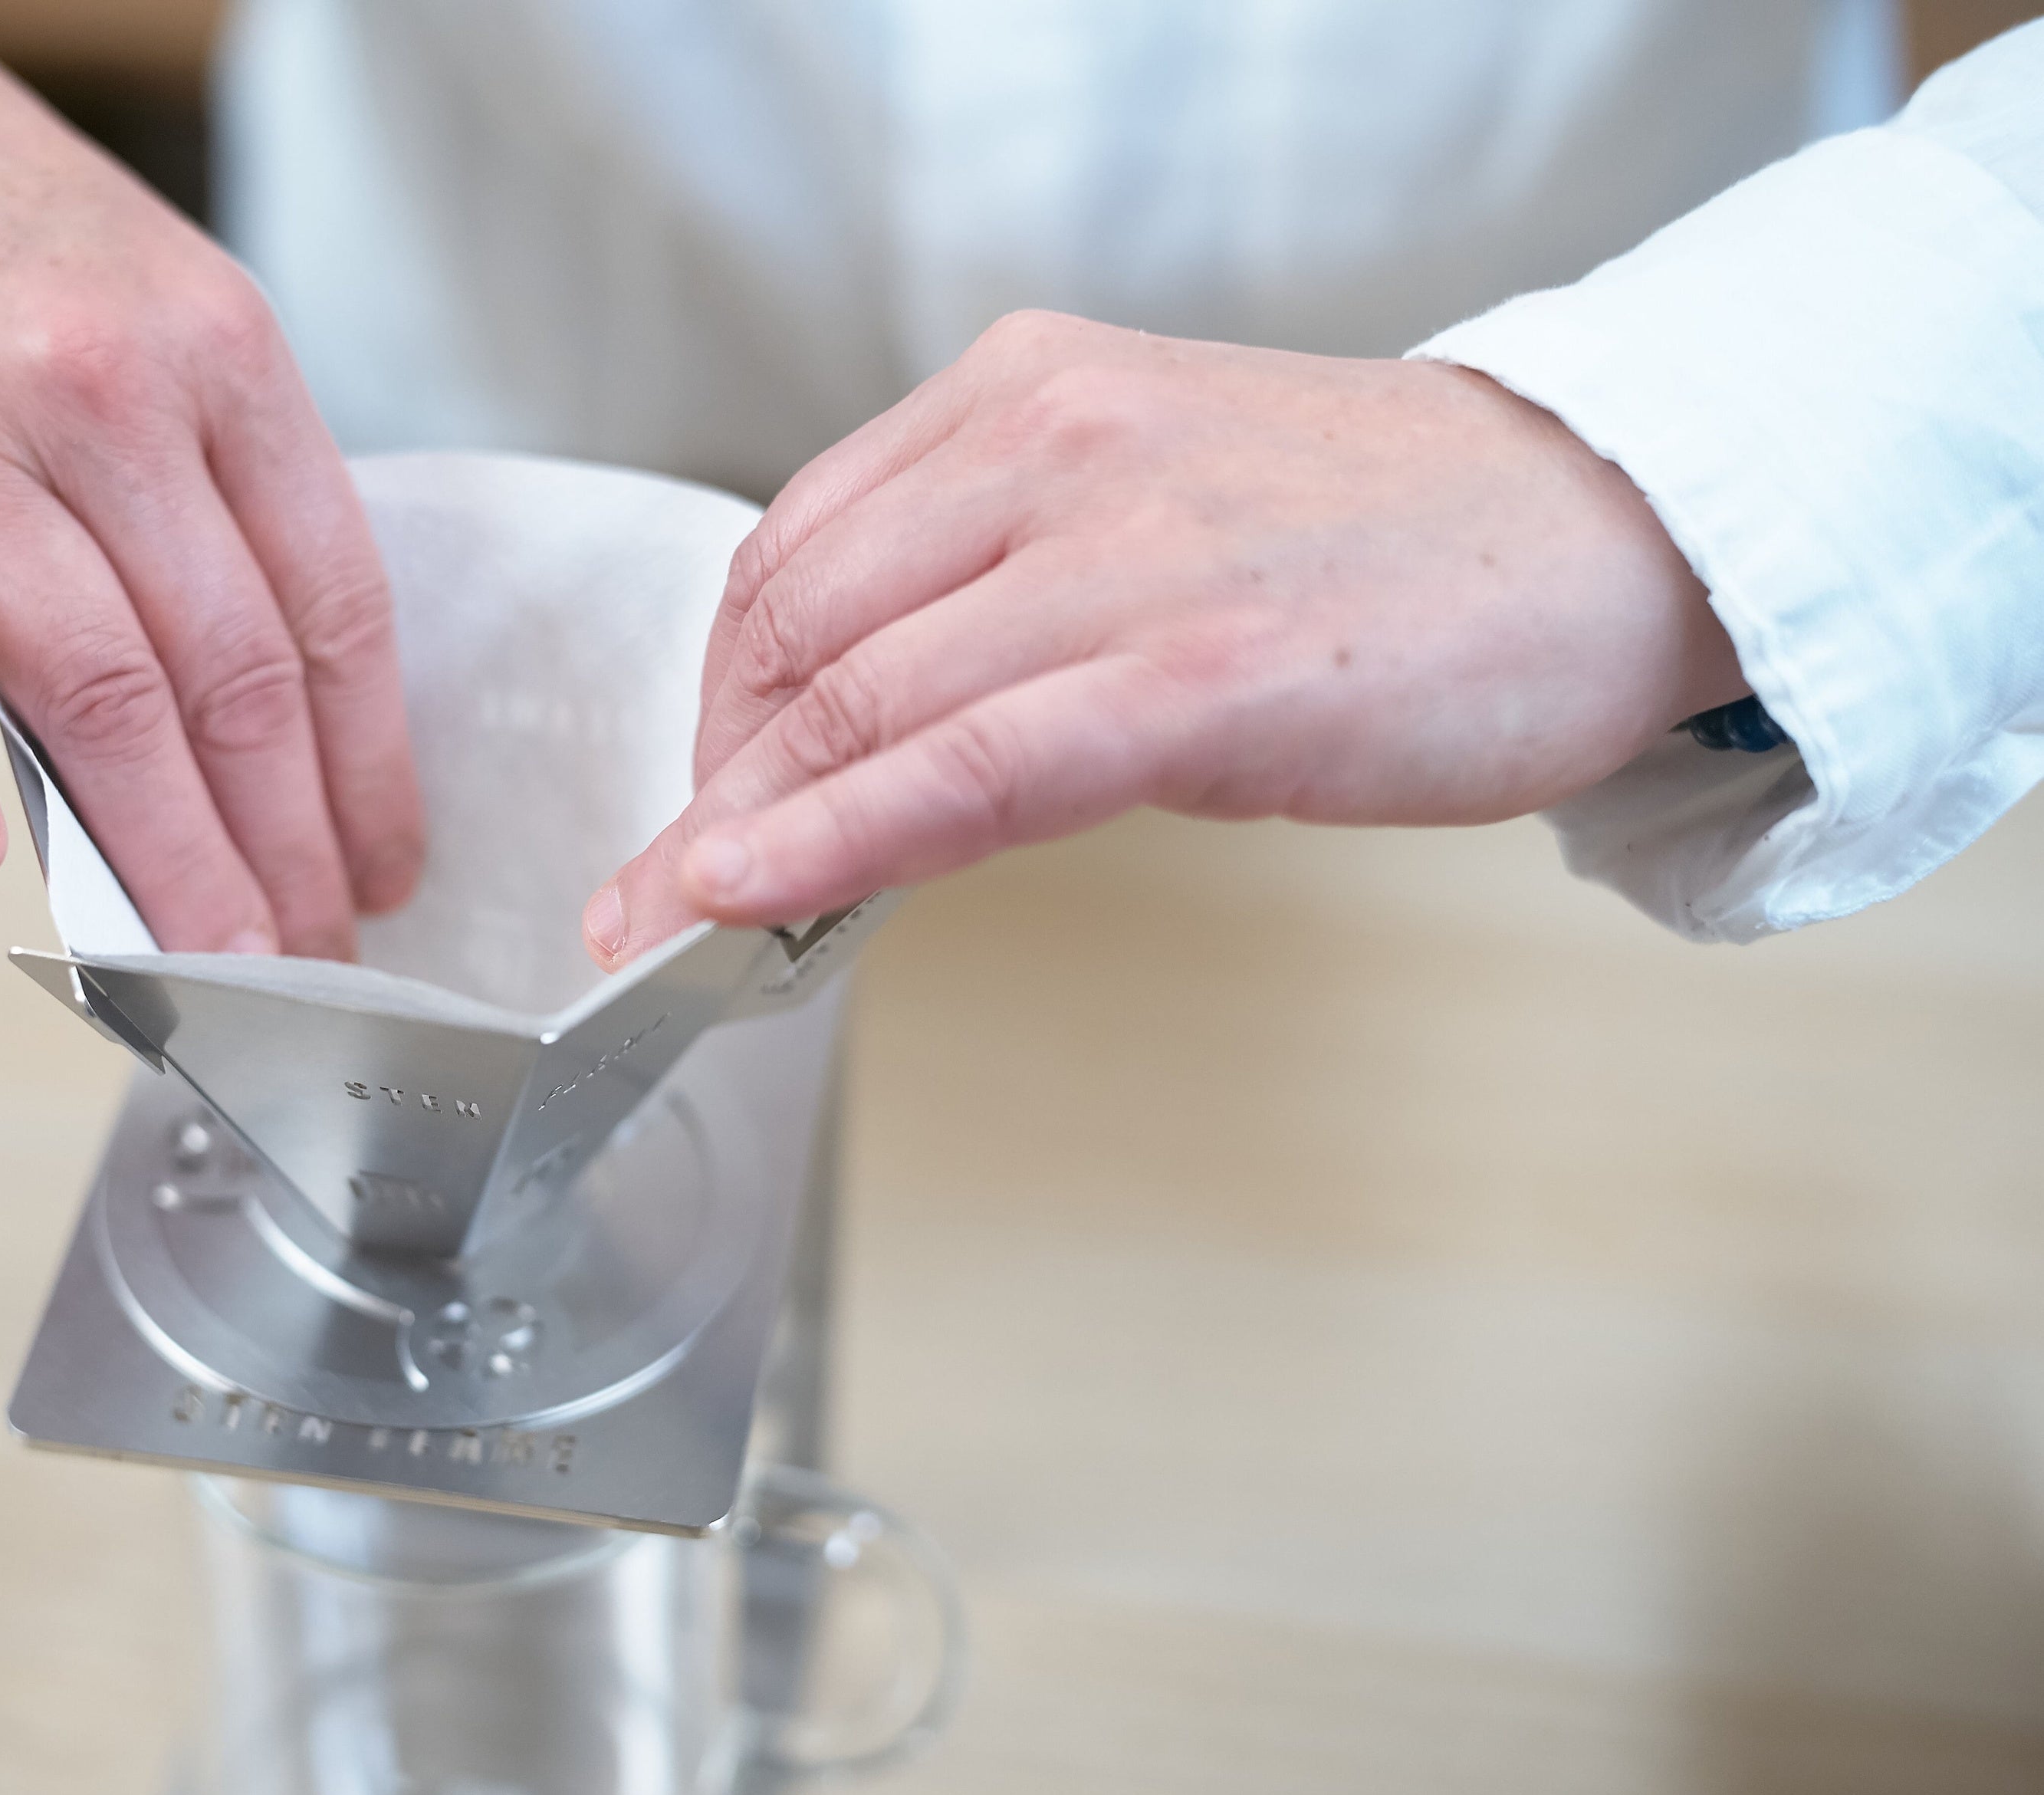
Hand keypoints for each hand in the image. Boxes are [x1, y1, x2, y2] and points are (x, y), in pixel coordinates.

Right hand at [0, 0, 422, 954]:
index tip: (381, 863)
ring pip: (95, 682)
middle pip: (233, 670)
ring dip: (166, 853)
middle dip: (283, 847)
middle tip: (307, 961)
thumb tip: (267, 690)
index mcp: (218, 350)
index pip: (331, 603)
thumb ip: (209, 476)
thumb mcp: (147, 297)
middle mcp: (106, 388)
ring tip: (206, 966)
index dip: (367, 764)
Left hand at [582, 311, 1745, 965]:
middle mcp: (1052, 447)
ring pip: (858, 703)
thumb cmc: (1382, 541)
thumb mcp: (1149, 512)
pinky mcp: (1195, 673)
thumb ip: (997, 586)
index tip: (685, 794)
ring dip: (739, 828)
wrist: (1607, 530)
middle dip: (711, 775)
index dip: (717, 695)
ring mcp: (1123, 555)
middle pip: (798, 631)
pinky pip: (963, 768)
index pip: (797, 551)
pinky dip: (832, 839)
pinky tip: (749, 894)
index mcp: (1026, 395)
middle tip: (664, 886)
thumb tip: (861, 733)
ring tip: (673, 922)